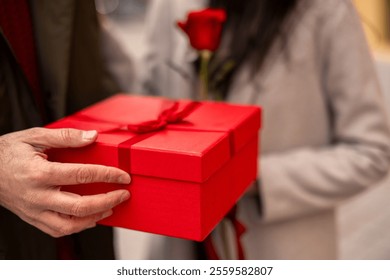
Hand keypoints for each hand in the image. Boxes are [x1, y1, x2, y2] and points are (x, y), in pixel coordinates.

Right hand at [0, 127, 130, 236]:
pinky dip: (77, 227)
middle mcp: (37, 196)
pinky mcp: (32, 218)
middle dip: (107, 201)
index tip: (123, 176)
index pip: (82, 176)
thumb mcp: (35, 136)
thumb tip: (93, 137)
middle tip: (124, 194)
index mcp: (39, 173)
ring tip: (111, 208)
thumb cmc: (9, 151)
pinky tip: (90, 218)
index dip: (107, 175)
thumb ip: (66, 137)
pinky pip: (57, 230)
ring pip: (69, 225)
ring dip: (95, 218)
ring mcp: (34, 210)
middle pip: (79, 206)